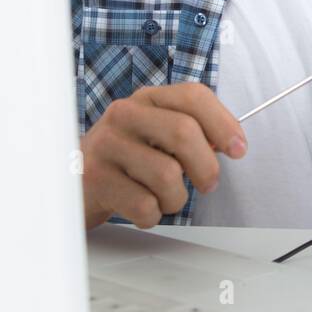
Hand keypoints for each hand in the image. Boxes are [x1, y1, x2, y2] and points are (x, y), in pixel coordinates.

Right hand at [80, 82, 246, 229]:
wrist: (73, 181)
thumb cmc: (127, 160)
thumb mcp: (157, 135)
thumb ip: (193, 132)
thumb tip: (231, 142)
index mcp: (147, 99)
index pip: (193, 96)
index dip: (223, 123)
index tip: (238, 149)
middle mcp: (124, 115)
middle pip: (184, 133)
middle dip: (206, 166)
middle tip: (208, 183)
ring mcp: (107, 145)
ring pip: (167, 175)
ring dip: (175, 198)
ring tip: (162, 196)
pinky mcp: (95, 179)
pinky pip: (145, 205)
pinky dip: (152, 215)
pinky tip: (139, 207)